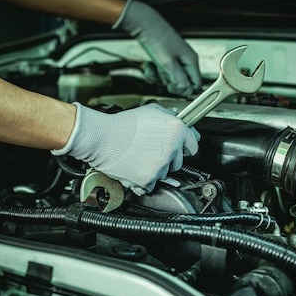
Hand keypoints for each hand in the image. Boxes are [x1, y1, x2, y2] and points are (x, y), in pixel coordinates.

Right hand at [51, 102, 199, 194]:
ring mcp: (161, 165)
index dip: (185, 148)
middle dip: (168, 159)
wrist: (101, 137)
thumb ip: (170, 118)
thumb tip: (181, 125)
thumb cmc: (123, 124)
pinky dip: (144, 180)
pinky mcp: (149, 179)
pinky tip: (135, 167)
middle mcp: (172, 147)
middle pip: (178, 162)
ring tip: (139, 157)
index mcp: (176, 129)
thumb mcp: (152, 110)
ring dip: (154, 169)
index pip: (193, 145)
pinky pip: (152, 185)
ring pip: (164, 174)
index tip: (182, 150)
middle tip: (150, 152)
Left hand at [113, 0, 201, 96]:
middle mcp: (186, 60)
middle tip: (163, 77)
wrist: (144, 24)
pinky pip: (164, 73)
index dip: (186, 90)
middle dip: (171, 83)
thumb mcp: (167, 63)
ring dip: (161, 77)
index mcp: (191, 60)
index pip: (196, 84)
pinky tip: (151, 66)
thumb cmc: (157, 39)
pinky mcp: (167, 59)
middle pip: (183, 83)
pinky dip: (156, 72)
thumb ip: (178, 79)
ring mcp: (176, 60)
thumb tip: (187, 91)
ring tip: (155, 67)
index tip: (174, 88)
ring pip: (171, 79)